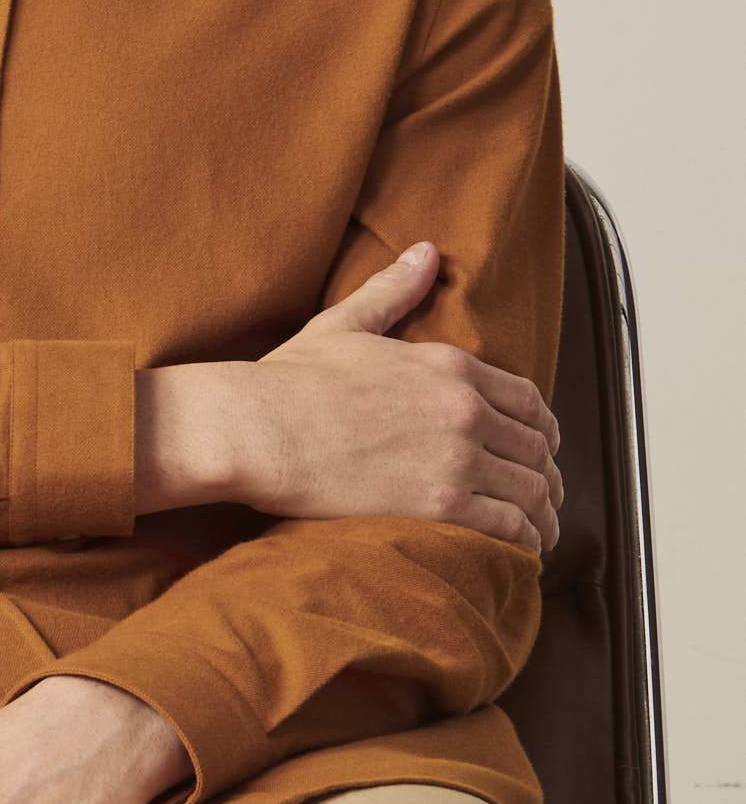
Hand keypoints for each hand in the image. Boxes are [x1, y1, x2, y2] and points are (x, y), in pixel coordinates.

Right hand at [242, 241, 562, 550]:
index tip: (539, 450)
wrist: (256, 427)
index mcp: (449, 365)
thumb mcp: (346, 324)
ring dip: (541, 516)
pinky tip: (520, 552)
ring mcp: (456, 457)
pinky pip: (507, 527)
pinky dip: (524, 541)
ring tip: (539, 535)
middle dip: (546, 477)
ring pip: (529, 491)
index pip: (529, 401)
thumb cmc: (289, 379)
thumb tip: (426, 252)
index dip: (543, 430)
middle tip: (543, 499)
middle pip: (536, 449)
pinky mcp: (440, 503)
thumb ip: (393, 290)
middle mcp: (464, 409)